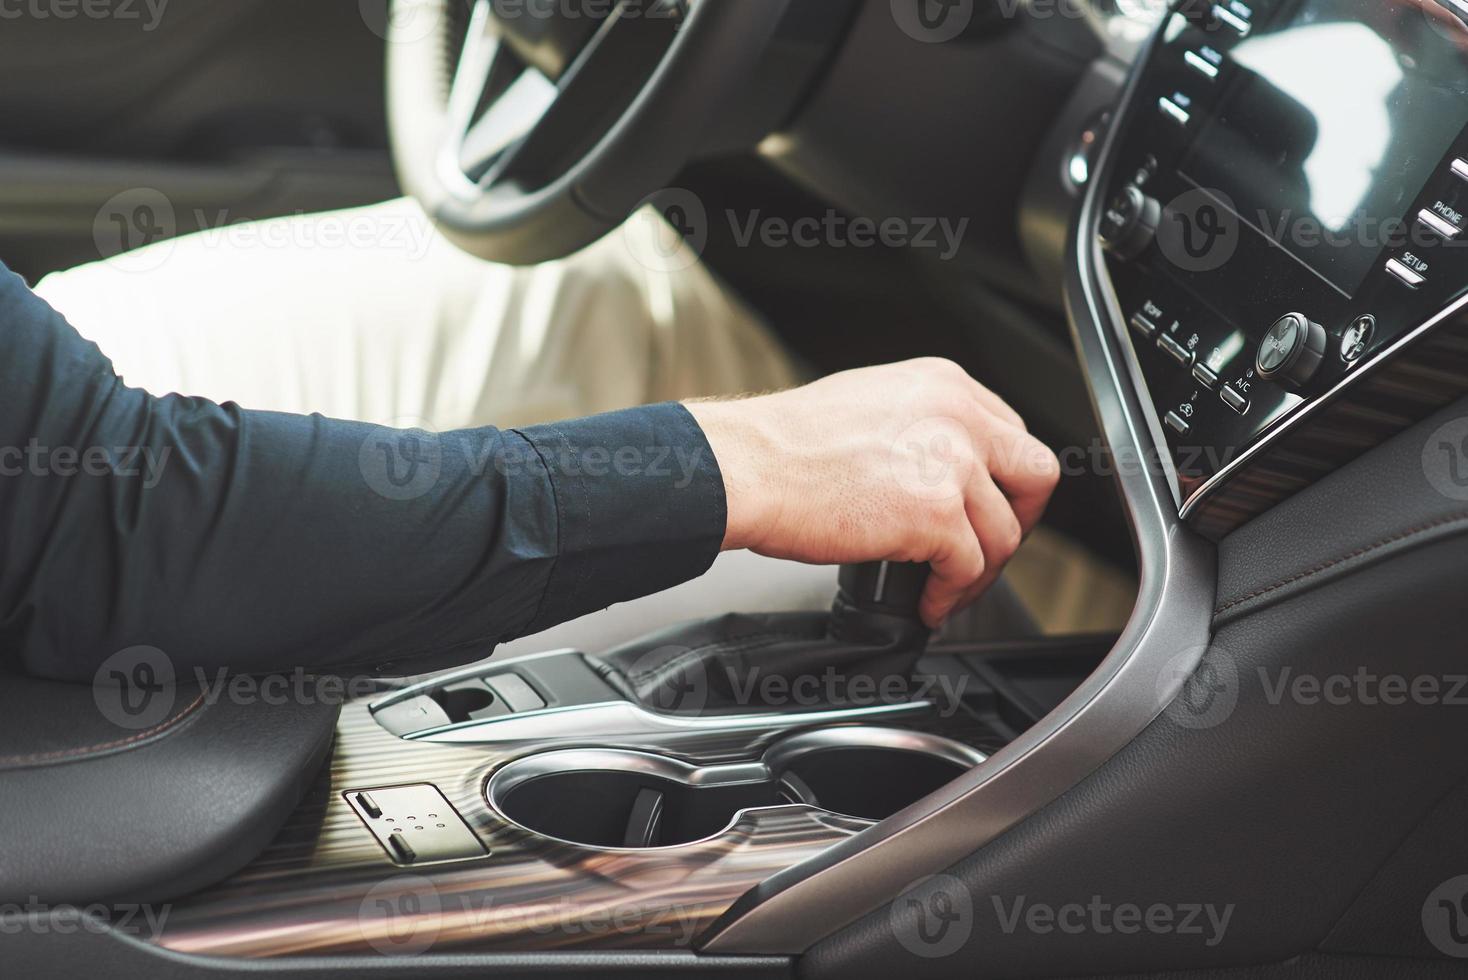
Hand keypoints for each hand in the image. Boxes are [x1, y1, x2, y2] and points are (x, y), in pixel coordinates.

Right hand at [686, 358, 1060, 627]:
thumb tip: (941, 465)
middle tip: (988, 549)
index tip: (988, 508)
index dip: (1005, 482)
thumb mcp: (873, 403)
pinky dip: (950, 595)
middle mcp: (958, 415)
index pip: (1012, 433)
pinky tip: (925, 601)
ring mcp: (952, 464)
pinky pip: (969, 568)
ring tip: (946, 588)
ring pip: (1005, 534)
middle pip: (1035, 476)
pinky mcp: (936, 514)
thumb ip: (921, 424)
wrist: (747, 467)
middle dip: (1018, 521)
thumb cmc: (785, 445)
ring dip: (979, 572)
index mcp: (945, 385)